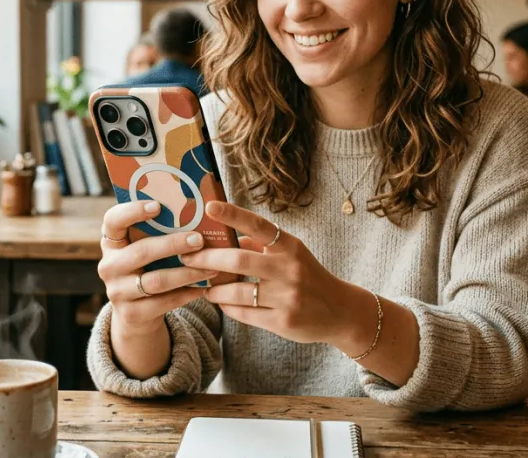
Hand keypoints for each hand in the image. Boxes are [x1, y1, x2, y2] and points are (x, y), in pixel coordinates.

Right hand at [97, 200, 217, 335]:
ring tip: (211, 267)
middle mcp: (108, 266)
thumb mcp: (144, 248)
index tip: (157, 206)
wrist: (135, 312)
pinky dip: (186, 294)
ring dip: (187, 273)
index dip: (132, 211)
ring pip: (156, 281)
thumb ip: (157, 233)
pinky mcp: (131, 314)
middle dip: (173, 244)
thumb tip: (194, 211)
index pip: (112, 221)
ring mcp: (117, 292)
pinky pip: (164, 303)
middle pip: (141, 252)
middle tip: (199, 240)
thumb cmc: (146, 268)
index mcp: (111, 242)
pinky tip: (204, 287)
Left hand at [180, 201, 371, 351]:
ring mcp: (287, 297)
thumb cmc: (309, 277)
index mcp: (290, 247)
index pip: (258, 226)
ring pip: (237, 291)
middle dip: (207, 258)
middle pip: (239, 259)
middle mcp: (289, 269)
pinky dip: (228, 306)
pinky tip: (221, 302)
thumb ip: (261, 245)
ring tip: (205, 287)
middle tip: (186, 257)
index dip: (233, 214)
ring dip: (215, 289)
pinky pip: (245, 313)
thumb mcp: (292, 255)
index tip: (209, 206)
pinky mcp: (283, 322)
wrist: (340, 311)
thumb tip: (226, 237)